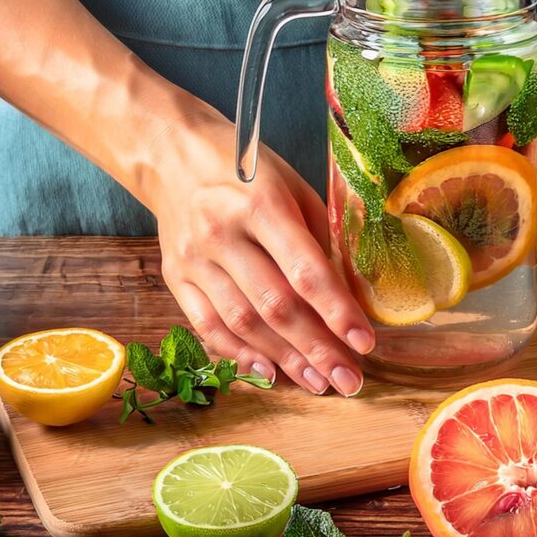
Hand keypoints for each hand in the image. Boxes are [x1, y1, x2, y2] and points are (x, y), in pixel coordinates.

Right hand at [145, 108, 374, 396]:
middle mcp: (224, 233)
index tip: (365, 343)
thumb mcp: (292, 186)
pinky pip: (207, 325)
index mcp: (262, 204)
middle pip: (275, 305)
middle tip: (349, 380)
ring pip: (242, 322)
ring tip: (318, 382)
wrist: (172, 155)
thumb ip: (319, 236)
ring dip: (284, 359)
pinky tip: (268, 372)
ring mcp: (194, 258)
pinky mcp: (175, 275)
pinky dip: (239, 354)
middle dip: (317, 349)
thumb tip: (351, 292)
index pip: (305, 270)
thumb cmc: (246, 169)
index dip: (337, 311)